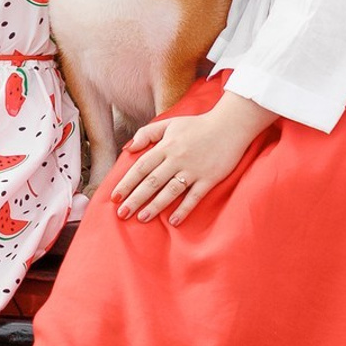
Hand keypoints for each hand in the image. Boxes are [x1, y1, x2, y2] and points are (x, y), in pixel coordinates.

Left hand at [112, 100, 264, 223]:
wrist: (231, 125)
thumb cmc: (198, 125)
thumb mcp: (170, 123)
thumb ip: (147, 133)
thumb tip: (128, 148)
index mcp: (166, 146)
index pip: (141, 167)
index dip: (127, 182)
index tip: (115, 196)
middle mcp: (177, 159)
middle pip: (152, 181)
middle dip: (135, 198)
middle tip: (122, 213)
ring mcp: (193, 170)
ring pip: (170, 191)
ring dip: (155, 206)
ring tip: (142, 218)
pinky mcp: (209, 179)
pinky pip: (194, 197)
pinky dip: (183, 209)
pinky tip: (173, 221)